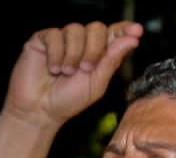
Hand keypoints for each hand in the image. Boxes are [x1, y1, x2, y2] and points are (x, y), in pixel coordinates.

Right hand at [4, 21, 142, 128]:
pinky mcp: (43, 40)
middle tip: (85, 69)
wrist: (39, 111)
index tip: (137, 31)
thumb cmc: (67, 101)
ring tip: (65, 73)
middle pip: (97, 28)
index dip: (126, 30)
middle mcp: (82, 43)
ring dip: (73, 54)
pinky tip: (52, 69)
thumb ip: (112, 60)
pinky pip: (55, 35)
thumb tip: (133, 39)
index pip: (115, 33)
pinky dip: (56, 53)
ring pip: (76, 30)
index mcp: (98, 53)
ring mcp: (62, 40)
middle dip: (94, 49)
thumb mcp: (96, 83)